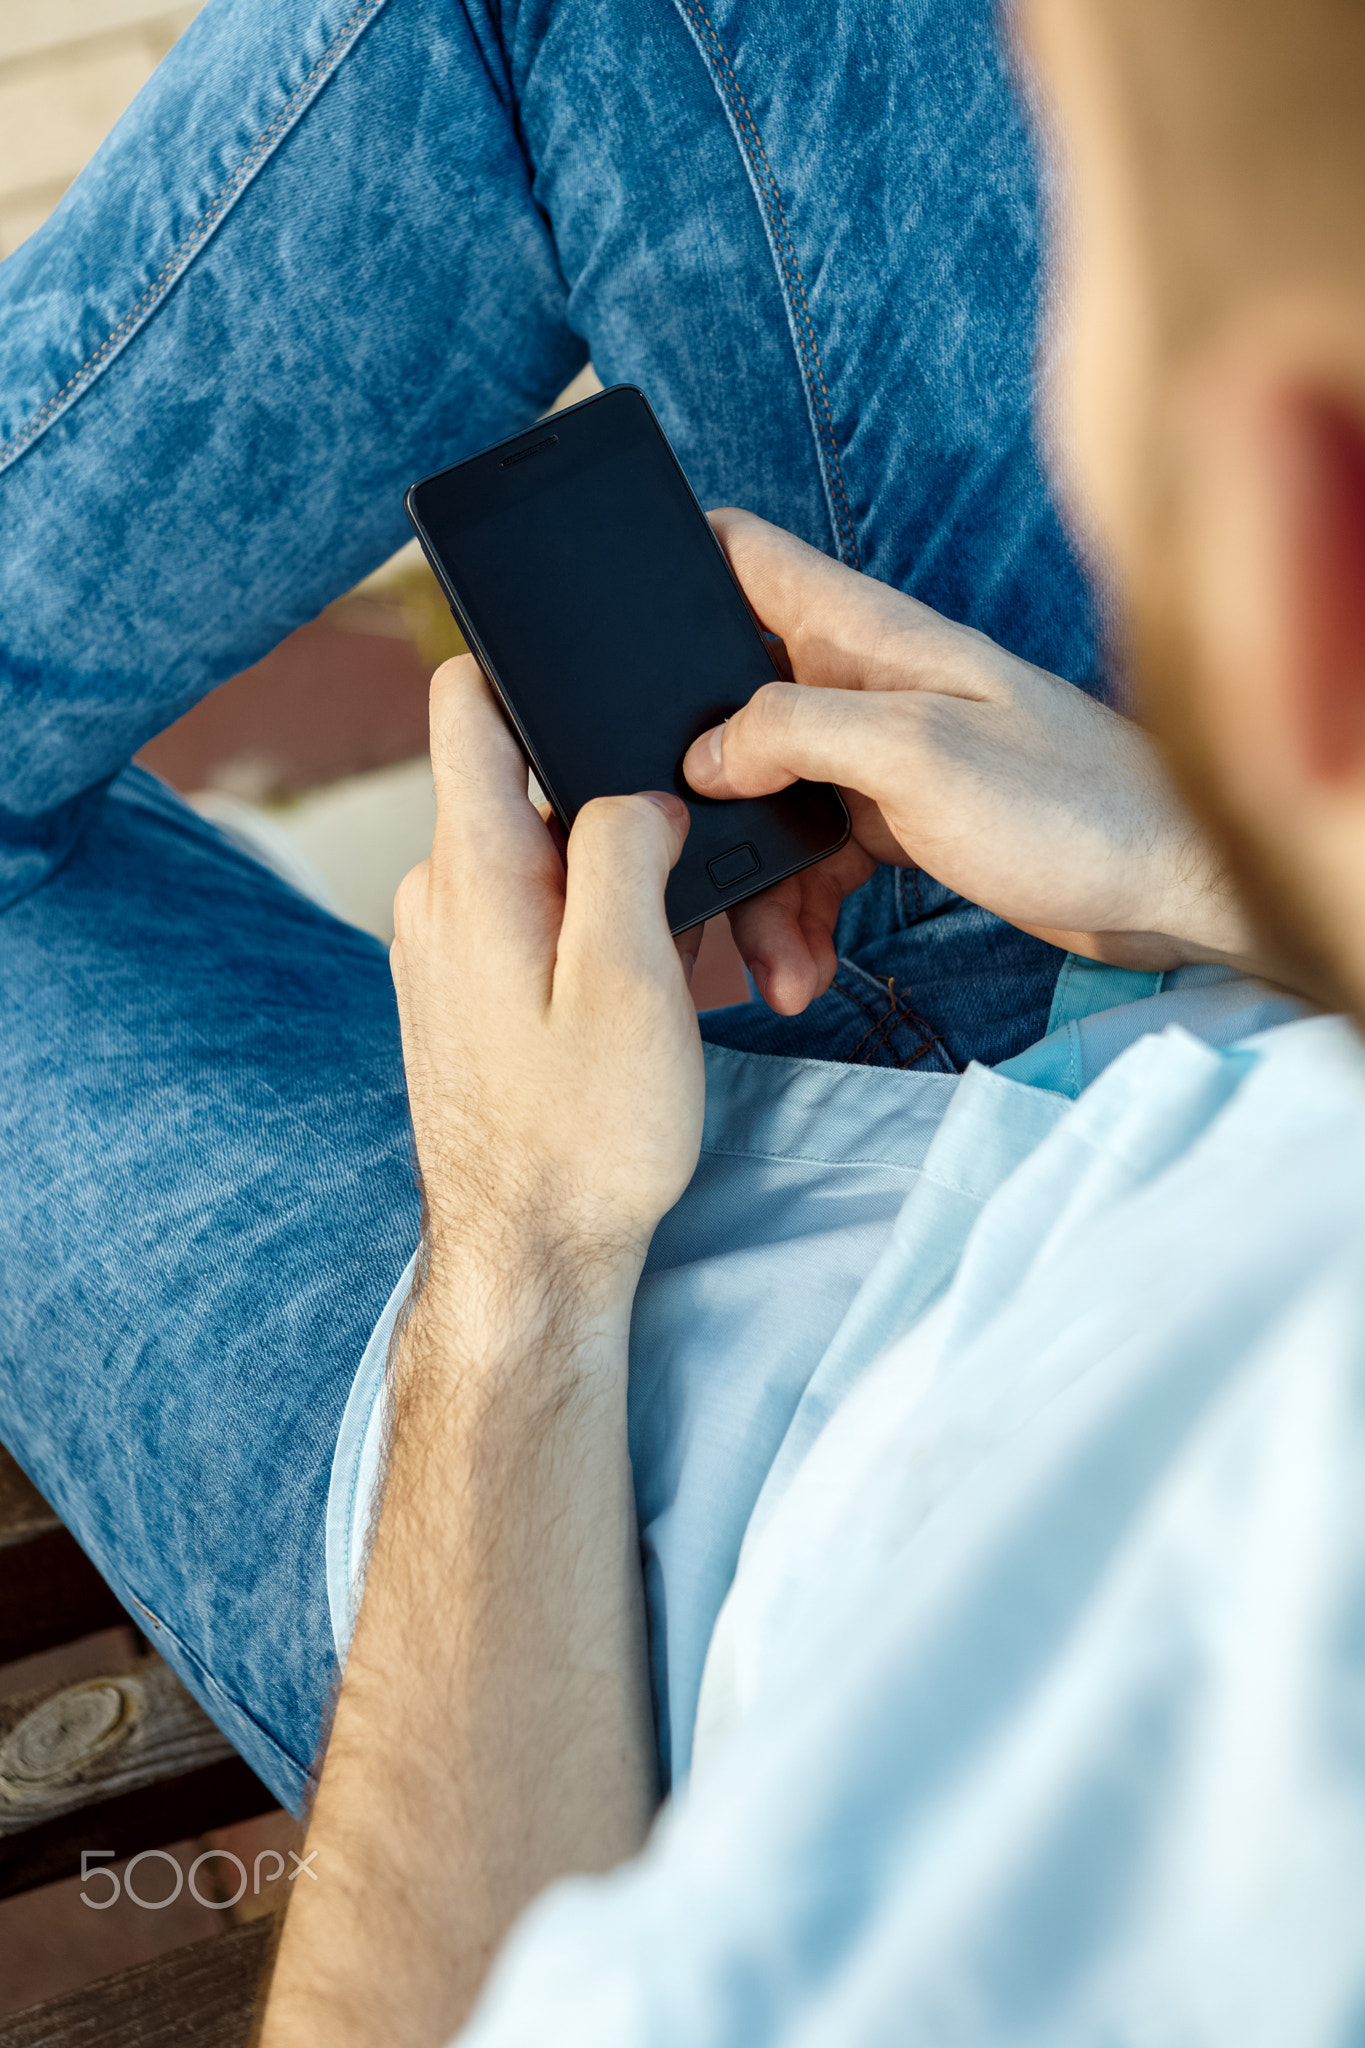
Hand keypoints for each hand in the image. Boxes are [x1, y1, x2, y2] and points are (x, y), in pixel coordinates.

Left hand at [391, 655, 704, 1304]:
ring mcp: (444, 946)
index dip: (530, 666)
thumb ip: (625, 852)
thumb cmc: (586, 1133)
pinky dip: (589, 939)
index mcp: (470, 870)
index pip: (466, 701)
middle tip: (687, 893)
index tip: (603, 677)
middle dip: (614, 818)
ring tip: (670, 972)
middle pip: (527, 787)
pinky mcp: (462, 990)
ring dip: (611, 893)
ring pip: (540, 863)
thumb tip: (633, 791)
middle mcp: (437, 895)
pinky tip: (637, 1003)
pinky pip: (532, 923)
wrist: (532, 1255)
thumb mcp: (632, 977)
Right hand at [684, 510, 1256, 1012]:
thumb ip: (796, 732)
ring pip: (765, 804)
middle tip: (670, 857)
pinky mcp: (895, 820)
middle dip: (691, 786)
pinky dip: (798, 915)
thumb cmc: (1071, 801)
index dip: (669, 566)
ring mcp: (876, 755)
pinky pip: (812, 861)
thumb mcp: (916, 754)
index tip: (603, 624)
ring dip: (753, 884)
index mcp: (862, 635)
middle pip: (728, 709)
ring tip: (766, 961)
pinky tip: (800, 967)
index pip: (743, 558)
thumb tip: (703, 752)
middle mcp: (859, 684)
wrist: (1167, 888)